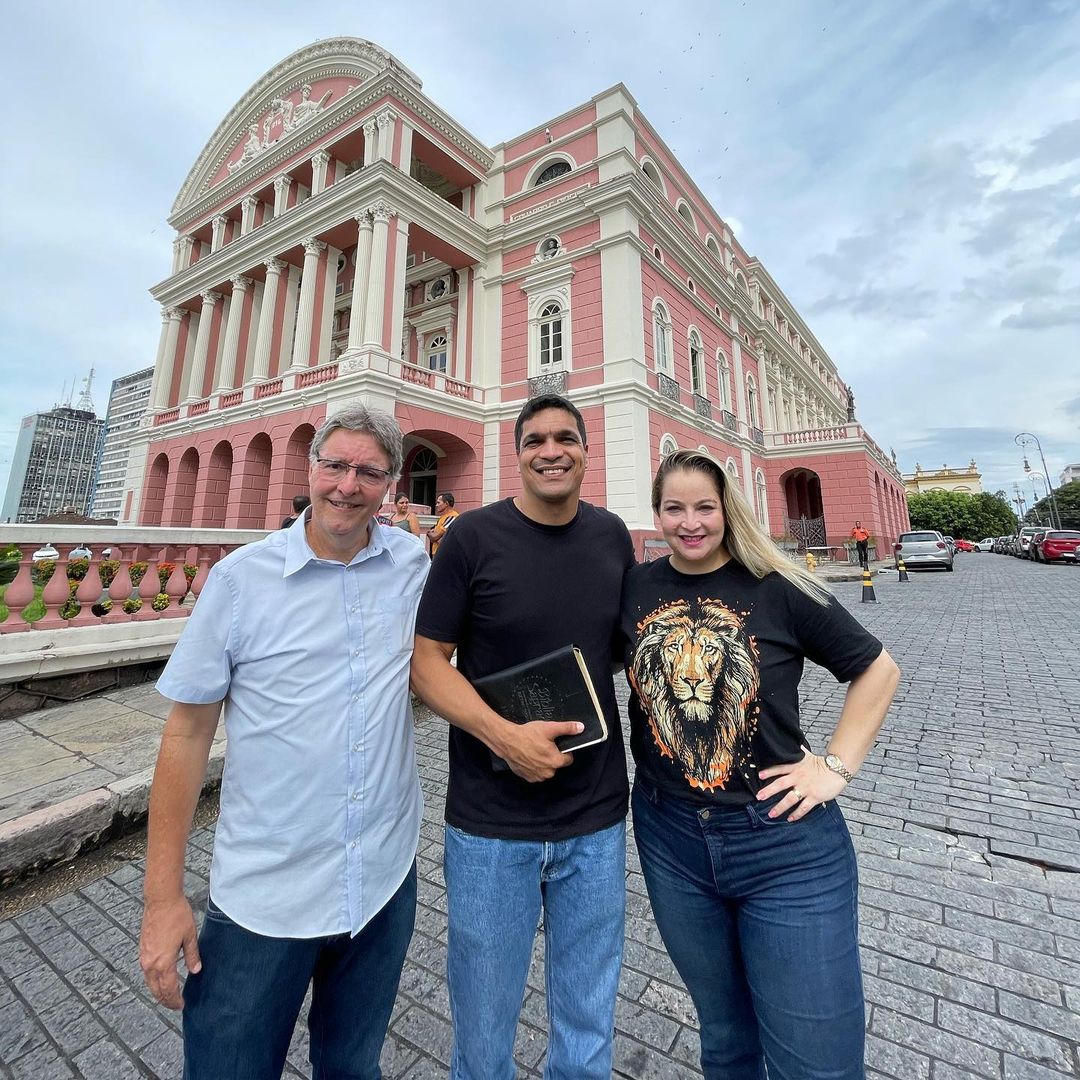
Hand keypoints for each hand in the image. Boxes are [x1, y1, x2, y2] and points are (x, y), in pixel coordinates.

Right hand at [140, 895, 200, 1009]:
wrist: (161, 900)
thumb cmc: (177, 915)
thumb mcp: (190, 936)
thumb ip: (192, 956)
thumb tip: (195, 970)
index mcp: (164, 962)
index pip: (169, 989)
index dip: (175, 1000)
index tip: (181, 1005)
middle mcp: (150, 963)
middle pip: (156, 990)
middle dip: (165, 1000)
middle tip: (175, 1005)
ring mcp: (144, 957)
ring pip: (149, 982)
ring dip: (158, 991)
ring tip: (168, 995)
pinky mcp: (142, 950)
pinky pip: (146, 972)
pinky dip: (153, 980)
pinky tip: (161, 979)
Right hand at [499, 720, 582, 781]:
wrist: (507, 741)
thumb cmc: (528, 734)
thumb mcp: (549, 728)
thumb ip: (567, 728)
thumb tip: (581, 728)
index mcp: (556, 762)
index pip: (568, 759)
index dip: (564, 751)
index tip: (556, 745)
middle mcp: (548, 773)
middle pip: (556, 764)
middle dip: (552, 756)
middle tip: (543, 745)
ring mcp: (537, 777)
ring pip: (546, 769)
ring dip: (543, 762)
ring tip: (534, 750)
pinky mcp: (527, 778)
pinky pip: (536, 773)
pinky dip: (534, 767)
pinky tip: (529, 757)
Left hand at [757, 752, 848, 820]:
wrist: (837, 770)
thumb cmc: (821, 764)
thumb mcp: (806, 756)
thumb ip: (796, 752)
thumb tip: (789, 741)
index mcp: (796, 767)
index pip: (780, 768)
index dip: (769, 771)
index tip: (759, 775)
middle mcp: (798, 777)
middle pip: (781, 784)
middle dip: (769, 791)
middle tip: (759, 797)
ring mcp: (806, 788)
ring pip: (790, 799)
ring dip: (780, 807)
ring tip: (771, 814)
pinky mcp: (814, 797)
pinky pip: (804, 807)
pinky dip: (797, 814)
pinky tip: (790, 819)